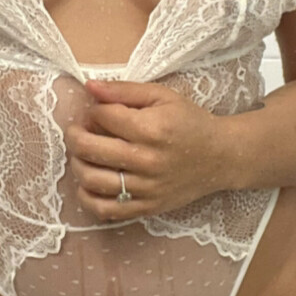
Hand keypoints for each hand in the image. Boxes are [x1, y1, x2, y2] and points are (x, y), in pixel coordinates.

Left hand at [63, 78, 231, 222]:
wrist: (221, 157)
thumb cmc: (190, 122)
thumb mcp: (162, 96)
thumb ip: (124, 90)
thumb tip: (89, 86)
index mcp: (150, 129)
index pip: (102, 117)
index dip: (93, 110)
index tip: (97, 111)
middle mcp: (146, 160)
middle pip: (89, 148)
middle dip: (74, 135)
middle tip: (77, 130)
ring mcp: (145, 188)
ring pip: (91, 180)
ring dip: (76, 164)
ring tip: (82, 154)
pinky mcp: (146, 207)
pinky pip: (105, 209)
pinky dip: (87, 197)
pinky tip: (88, 183)